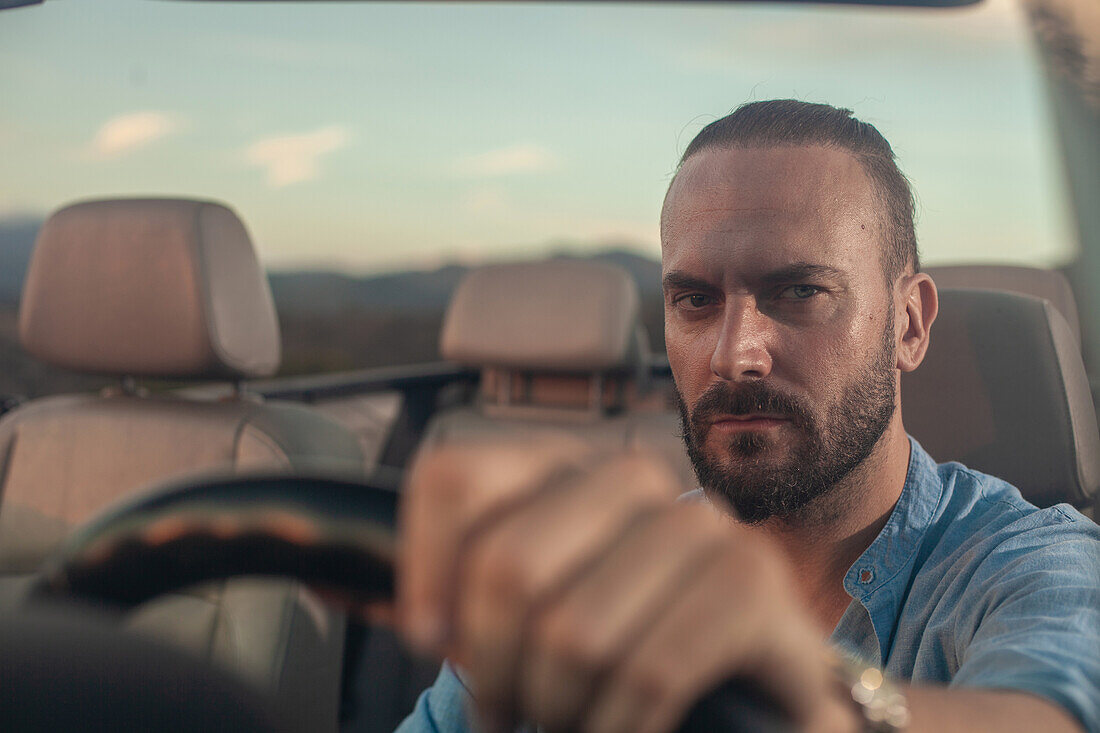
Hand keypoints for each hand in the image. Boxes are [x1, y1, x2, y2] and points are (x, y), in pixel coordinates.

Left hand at [397, 441, 855, 732]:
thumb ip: (434, 594)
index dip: (423, 571)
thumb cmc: (617, 652)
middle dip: (492, 671)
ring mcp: (699, 527)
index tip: (430, 643)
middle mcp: (633, 480)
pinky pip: (646, 673)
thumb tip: (329, 575)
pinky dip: (613, 731)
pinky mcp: (752, 587)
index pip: (458, 477)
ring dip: (556, 711)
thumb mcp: (519, 616)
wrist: (742, 695)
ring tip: (564, 724)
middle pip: (509, 565)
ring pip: (575, 632)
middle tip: (504, 712)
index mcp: (563, 468)